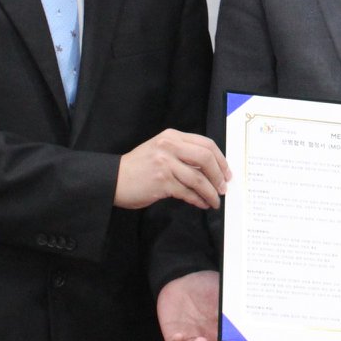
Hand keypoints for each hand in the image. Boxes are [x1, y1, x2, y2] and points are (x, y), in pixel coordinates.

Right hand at [115, 129, 229, 209]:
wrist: (114, 180)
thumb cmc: (139, 167)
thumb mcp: (161, 150)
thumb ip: (183, 153)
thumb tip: (211, 169)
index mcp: (172, 136)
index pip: (206, 143)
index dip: (221, 159)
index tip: (226, 172)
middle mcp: (169, 147)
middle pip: (206, 158)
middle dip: (219, 175)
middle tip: (223, 187)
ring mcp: (165, 164)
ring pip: (198, 178)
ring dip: (210, 192)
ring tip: (215, 200)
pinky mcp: (162, 182)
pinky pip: (188, 192)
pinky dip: (199, 200)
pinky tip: (202, 204)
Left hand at [156, 270, 235, 340]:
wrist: (183, 280)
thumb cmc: (206, 286)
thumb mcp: (222, 291)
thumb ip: (232, 303)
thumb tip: (243, 309)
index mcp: (223, 330)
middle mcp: (208, 338)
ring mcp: (191, 339)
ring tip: (200, 340)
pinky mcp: (174, 338)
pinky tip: (179, 336)